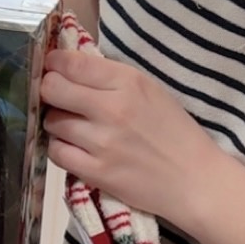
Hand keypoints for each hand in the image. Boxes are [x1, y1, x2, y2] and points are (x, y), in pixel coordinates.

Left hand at [41, 43, 223, 228]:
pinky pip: (57, 152)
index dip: (53, 63)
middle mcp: (112, 108)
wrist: (195, 180)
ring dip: (57, 122)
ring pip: (52, 121)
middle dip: (49, 90)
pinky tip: (75, 148)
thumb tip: (72, 66)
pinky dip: (61, 148)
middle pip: (53, 89)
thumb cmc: (175, 132)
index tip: (52, 67)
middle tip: (58, 98)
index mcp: (129, 82)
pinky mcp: (96, 172)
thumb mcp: (151, 91)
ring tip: (75, 127)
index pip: (72, 63)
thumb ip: (112, 78)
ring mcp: (102, 142)